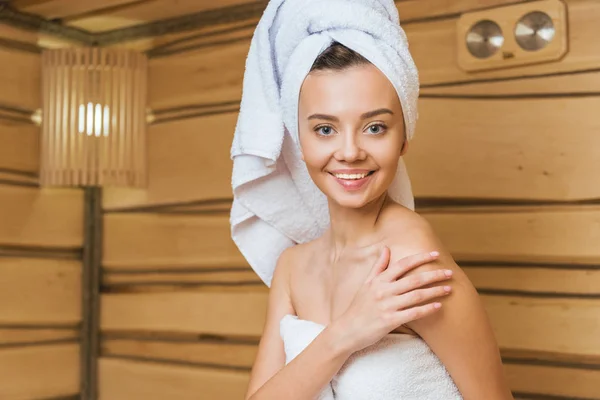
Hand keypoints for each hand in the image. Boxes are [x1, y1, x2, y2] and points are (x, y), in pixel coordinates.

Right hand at [332, 247, 452, 353]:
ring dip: (434, 291)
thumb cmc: (358, 307)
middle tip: (449, 273)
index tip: (435, 254)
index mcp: (379, 280)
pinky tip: (438, 306)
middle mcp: (383, 291)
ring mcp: (387, 306)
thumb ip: (378, 266)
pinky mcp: (390, 321)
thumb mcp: (366, 284)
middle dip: (434, 275)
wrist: (347, 330)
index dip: (420, 258)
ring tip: (449, 288)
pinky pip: (413, 313)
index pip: (402, 264)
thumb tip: (386, 248)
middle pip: (414, 279)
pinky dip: (427, 309)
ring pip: (416, 296)